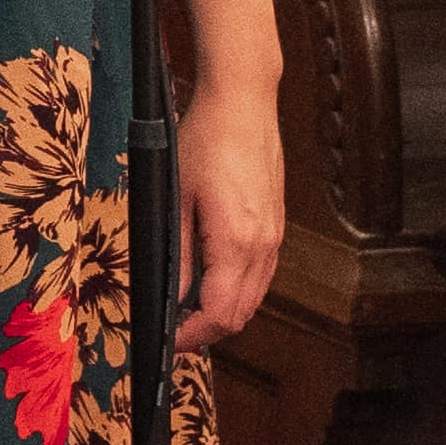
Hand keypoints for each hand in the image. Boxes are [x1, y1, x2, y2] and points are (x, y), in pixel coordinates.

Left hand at [173, 80, 283, 348]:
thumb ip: (179, 255)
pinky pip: (260, 275)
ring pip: (253, 298)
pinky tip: (210, 278)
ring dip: (223, 311)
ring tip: (186, 306)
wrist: (243, 104)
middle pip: (241, 314)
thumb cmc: (205, 141)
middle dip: (207, 330)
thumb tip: (173, 298)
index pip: (220, 315)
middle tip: (173, 328)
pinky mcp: (276, 226)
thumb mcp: (177, 199)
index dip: (193, 336)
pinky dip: (237, 289)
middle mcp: (264, 246)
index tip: (169, 340)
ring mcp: (275, 237)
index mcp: (238, 243)